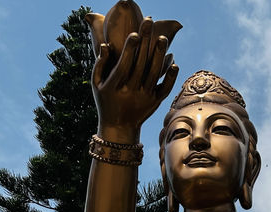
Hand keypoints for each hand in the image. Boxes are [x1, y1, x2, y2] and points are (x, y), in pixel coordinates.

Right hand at [92, 17, 178, 131]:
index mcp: (115, 86)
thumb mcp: (97, 85)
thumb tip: (105, 45)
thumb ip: (100, 65)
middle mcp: (130, 92)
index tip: (135, 33)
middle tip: (149, 23)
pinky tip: (173, 61)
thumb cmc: (106, 101)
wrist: (119, 128)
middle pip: (140, 64)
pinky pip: (164, 88)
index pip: (124, 65)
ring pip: (154, 74)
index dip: (130, 49)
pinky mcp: (154, 103)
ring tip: (162, 37)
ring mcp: (144, 98)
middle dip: (145, 42)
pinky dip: (170, 76)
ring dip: (159, 55)